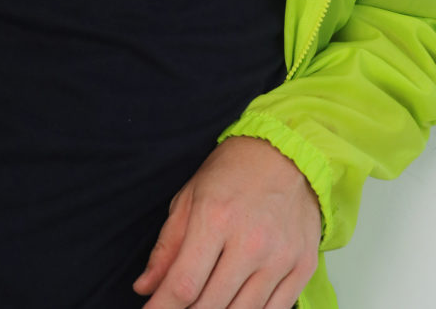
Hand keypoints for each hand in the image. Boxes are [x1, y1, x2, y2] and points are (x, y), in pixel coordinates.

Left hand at [133, 137, 319, 307]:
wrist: (286, 155)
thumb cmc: (233, 172)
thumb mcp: (189, 197)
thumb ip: (167, 246)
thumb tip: (146, 286)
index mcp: (215, 218)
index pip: (184, 283)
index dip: (163, 307)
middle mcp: (250, 241)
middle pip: (211, 304)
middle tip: (178, 305)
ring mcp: (280, 257)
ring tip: (204, 302)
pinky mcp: (302, 267)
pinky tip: (234, 303)